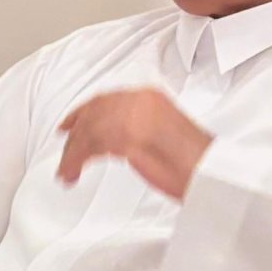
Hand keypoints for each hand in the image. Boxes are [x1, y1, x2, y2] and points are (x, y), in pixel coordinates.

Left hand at [57, 87, 211, 198]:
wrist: (208, 171)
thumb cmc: (192, 159)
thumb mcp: (160, 130)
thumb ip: (136, 125)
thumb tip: (113, 136)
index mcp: (148, 97)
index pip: (105, 99)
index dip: (83, 112)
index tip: (69, 123)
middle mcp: (138, 101)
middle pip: (92, 114)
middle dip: (74, 132)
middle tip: (62, 146)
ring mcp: (131, 118)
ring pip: (87, 132)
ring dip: (72, 153)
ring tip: (66, 170)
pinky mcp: (125, 138)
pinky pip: (87, 149)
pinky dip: (74, 162)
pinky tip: (71, 173)